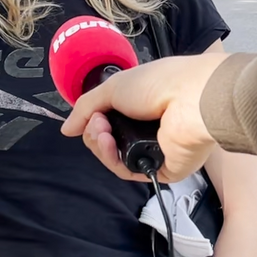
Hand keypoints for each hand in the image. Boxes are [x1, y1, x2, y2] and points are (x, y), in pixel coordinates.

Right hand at [61, 53, 229, 182]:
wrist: (190, 98)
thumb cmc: (157, 84)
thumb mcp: (113, 88)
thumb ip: (86, 108)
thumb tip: (67, 130)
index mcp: (142, 105)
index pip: (110, 121)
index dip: (94, 120)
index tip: (90, 115)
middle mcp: (149, 128)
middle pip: (110, 142)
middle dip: (95, 133)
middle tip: (97, 123)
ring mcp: (157, 149)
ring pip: (117, 159)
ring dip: (102, 146)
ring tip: (101, 132)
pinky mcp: (163, 169)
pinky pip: (131, 172)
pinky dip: (114, 161)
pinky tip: (109, 145)